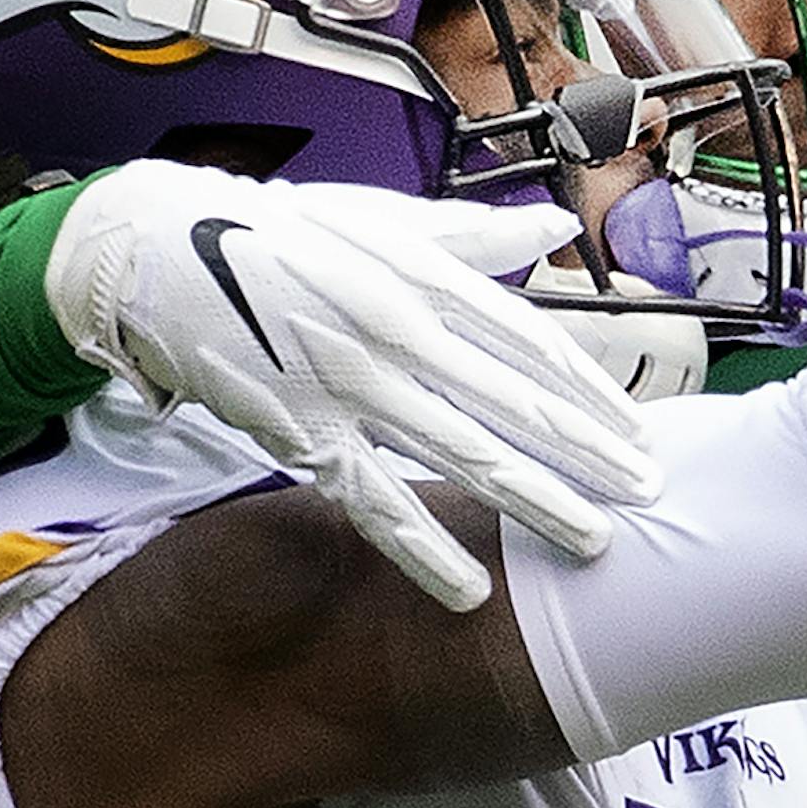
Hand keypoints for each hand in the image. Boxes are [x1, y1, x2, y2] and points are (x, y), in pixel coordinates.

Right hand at [44, 162, 661, 612]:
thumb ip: (471, 235)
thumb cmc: (278, 234)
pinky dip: (424, 549)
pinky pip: (375, 503)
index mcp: (421, 276)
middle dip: (589, 453)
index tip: (641, 431)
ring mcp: (350, 386)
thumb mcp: (379, 217)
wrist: (154, 253)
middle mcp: (397, 330)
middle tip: (652, 491)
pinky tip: (473, 590)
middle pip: (514, 402)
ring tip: (596, 544)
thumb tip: (552, 225)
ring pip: (462, 455)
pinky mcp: (300, 434)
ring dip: (536, 502)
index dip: (590, 391)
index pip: (529, 342)